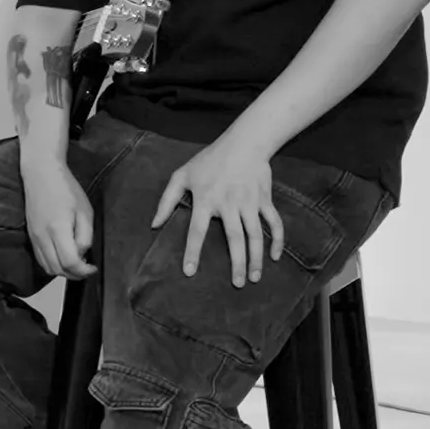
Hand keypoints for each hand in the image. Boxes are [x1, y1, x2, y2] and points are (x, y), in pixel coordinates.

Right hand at [21, 153, 95, 279]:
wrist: (41, 174)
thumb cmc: (66, 188)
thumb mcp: (85, 211)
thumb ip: (85, 236)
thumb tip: (82, 254)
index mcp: (58, 229)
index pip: (70, 262)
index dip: (84, 270)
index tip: (93, 267)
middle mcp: (42, 237)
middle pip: (57, 269)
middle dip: (74, 274)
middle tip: (87, 269)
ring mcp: (34, 237)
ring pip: (47, 267)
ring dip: (63, 271)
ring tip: (76, 263)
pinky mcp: (31, 236)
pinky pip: (40, 259)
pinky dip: (53, 264)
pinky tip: (63, 256)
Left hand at [153, 134, 284, 287]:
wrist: (243, 144)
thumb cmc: (208, 161)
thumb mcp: (181, 176)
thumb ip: (166, 201)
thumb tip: (153, 225)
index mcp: (206, 200)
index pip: (197, 231)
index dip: (193, 252)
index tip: (190, 272)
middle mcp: (229, 204)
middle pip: (233, 238)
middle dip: (236, 263)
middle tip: (236, 284)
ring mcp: (250, 203)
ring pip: (255, 235)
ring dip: (256, 258)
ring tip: (254, 278)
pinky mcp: (265, 201)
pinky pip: (274, 223)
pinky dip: (277, 240)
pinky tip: (274, 257)